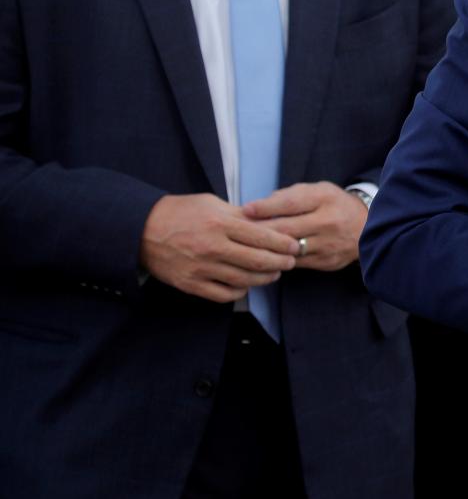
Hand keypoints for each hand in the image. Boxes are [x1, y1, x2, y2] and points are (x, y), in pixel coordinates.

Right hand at [140, 193, 299, 302]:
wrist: (142, 229)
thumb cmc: (181, 212)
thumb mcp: (212, 204)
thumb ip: (240, 214)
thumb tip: (269, 221)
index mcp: (220, 223)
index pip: (262, 237)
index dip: (283, 244)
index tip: (295, 246)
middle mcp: (212, 247)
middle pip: (258, 261)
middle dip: (280, 263)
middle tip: (290, 262)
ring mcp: (201, 268)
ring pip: (244, 280)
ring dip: (264, 278)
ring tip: (273, 273)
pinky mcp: (191, 284)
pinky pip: (224, 294)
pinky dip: (240, 291)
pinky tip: (246, 284)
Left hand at [242, 181, 368, 271]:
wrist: (368, 227)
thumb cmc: (334, 205)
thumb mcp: (318, 191)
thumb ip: (290, 196)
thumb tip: (259, 207)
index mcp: (325, 199)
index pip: (291, 203)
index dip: (266, 207)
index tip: (245, 210)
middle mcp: (328, 222)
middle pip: (286, 229)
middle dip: (259, 232)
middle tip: (237, 233)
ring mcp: (328, 245)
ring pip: (289, 250)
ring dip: (266, 250)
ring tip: (246, 248)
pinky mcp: (326, 262)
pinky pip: (296, 263)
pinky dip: (278, 261)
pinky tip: (264, 259)